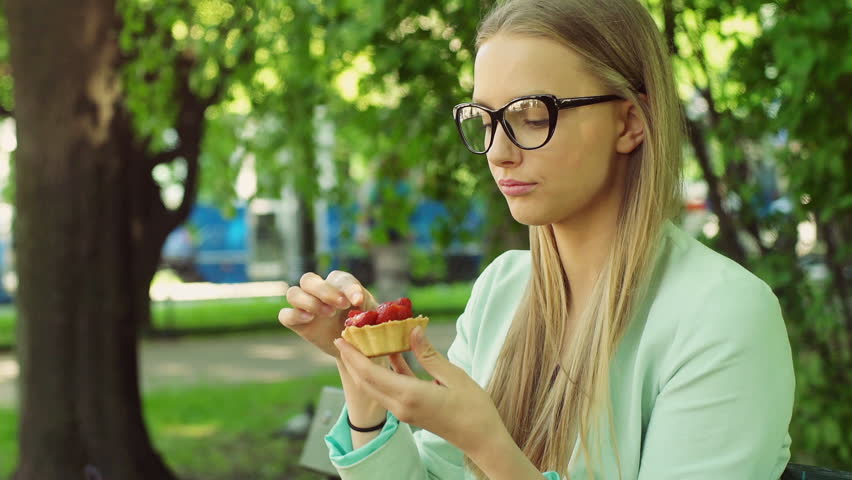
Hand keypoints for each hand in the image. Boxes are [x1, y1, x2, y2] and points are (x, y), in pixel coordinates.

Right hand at [278, 270, 377, 357]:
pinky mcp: (297, 323)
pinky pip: (285, 315)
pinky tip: (309, 319)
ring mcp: (305, 306)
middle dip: (324, 290)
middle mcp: (318, 291)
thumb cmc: (365, 326)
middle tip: (341, 305)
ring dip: (309, 301)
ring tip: (328, 313)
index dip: (348, 287)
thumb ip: (367, 307)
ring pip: (293, 293)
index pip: (339, 278)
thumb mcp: (372, 315)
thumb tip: (360, 303)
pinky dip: (293, 315)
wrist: (355, 349)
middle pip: (309, 279)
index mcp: (339, 284)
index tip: (358, 301)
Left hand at [333, 325, 506, 458]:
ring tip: (361, 343)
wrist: (481, 439)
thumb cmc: (473, 408)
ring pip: (375, 386)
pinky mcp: (410, 412)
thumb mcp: (453, 376)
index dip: (352, 355)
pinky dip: (385, 372)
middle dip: (352, 359)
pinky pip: (389, 389)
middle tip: (346, 337)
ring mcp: (404, 411)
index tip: (340, 338)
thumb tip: (412, 330)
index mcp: (409, 395)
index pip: (370, 373)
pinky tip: (389, 354)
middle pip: (366, 381)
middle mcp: (400, 405)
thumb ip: (429, 354)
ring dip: (365, 366)